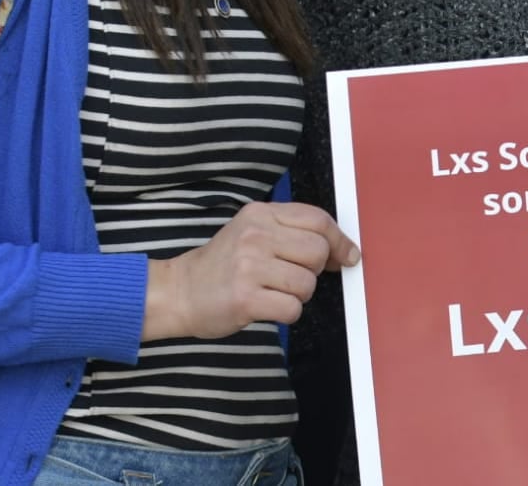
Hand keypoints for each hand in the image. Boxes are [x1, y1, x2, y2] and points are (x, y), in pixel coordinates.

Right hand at [143, 202, 359, 340]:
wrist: (178, 292)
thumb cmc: (223, 265)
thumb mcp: (253, 231)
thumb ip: (293, 232)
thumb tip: (345, 250)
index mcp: (260, 214)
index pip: (318, 220)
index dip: (340, 240)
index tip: (348, 256)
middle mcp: (255, 235)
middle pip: (318, 251)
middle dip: (315, 270)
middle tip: (292, 276)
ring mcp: (249, 266)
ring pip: (308, 282)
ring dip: (298, 294)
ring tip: (273, 291)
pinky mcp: (245, 298)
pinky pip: (292, 308)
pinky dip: (287, 313)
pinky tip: (267, 307)